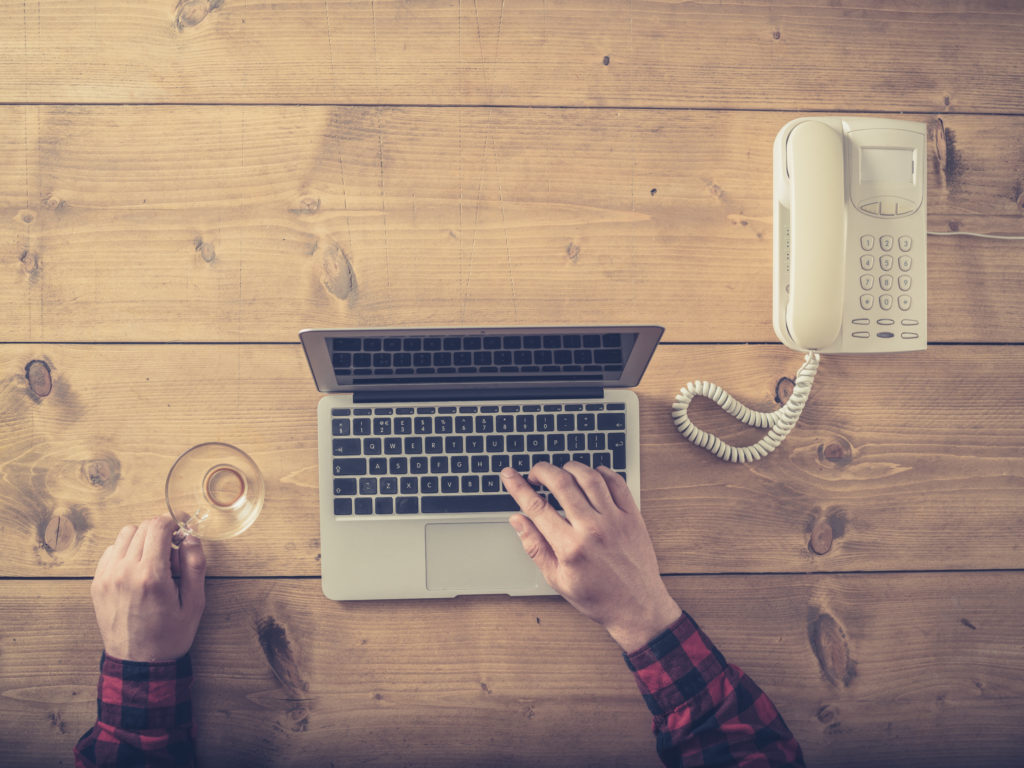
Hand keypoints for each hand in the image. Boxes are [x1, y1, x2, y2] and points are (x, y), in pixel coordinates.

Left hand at [90, 515, 206, 661]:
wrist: (139, 663)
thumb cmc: (170, 635)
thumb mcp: (195, 603)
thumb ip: (195, 565)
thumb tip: (190, 537)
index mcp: (151, 576)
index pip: (158, 526)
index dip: (174, 520)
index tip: (183, 525)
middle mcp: (125, 572)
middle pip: (142, 527)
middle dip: (161, 530)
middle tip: (173, 546)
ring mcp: (107, 578)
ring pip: (124, 535)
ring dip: (143, 538)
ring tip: (155, 558)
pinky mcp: (97, 584)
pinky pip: (111, 552)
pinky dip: (126, 551)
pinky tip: (138, 567)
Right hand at [501, 462, 680, 652]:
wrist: (637, 607)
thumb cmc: (598, 597)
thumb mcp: (557, 579)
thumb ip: (535, 546)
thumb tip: (517, 520)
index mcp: (570, 547)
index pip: (536, 507)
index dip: (518, 486)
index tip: (509, 474)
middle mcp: (592, 529)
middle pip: (561, 483)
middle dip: (542, 470)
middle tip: (535, 474)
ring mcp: (615, 520)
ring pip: (589, 476)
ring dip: (570, 467)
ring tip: (561, 473)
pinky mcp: (632, 516)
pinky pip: (617, 482)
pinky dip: (602, 472)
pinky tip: (592, 475)